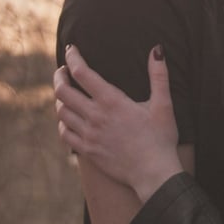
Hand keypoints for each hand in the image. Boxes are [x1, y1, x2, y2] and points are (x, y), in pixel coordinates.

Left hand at [54, 44, 182, 200]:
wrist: (154, 174)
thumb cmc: (161, 138)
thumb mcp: (163, 104)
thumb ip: (159, 75)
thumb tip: (157, 49)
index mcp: (112, 101)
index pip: (83, 73)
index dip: (73, 58)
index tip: (71, 49)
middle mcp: (95, 116)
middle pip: (63, 91)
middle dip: (60, 76)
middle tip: (63, 70)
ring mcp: (89, 135)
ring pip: (61, 112)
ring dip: (60, 99)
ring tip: (66, 93)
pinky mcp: (88, 151)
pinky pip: (65, 134)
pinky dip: (62, 123)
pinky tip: (68, 119)